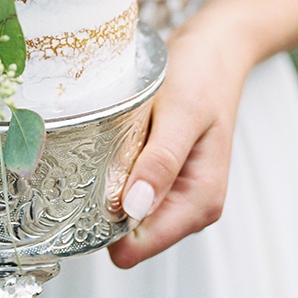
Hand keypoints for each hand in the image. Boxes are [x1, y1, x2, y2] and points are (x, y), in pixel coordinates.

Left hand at [108, 22, 245, 268]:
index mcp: (200, 201)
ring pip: (123, 213)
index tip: (81, 193)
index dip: (105, 228)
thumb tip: (135, 206)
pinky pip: (126, 190)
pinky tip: (113, 144)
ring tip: (106, 146)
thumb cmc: (202, 75)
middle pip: (126, 236)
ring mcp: (175, 192)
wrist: (216, 50)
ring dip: (106, 188)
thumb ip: (162, 161)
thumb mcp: (181, 112)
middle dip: (102, 208)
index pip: (137, 247)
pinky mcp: (162, 176)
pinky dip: (113, 172)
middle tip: (90, 161)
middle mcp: (189, 205)